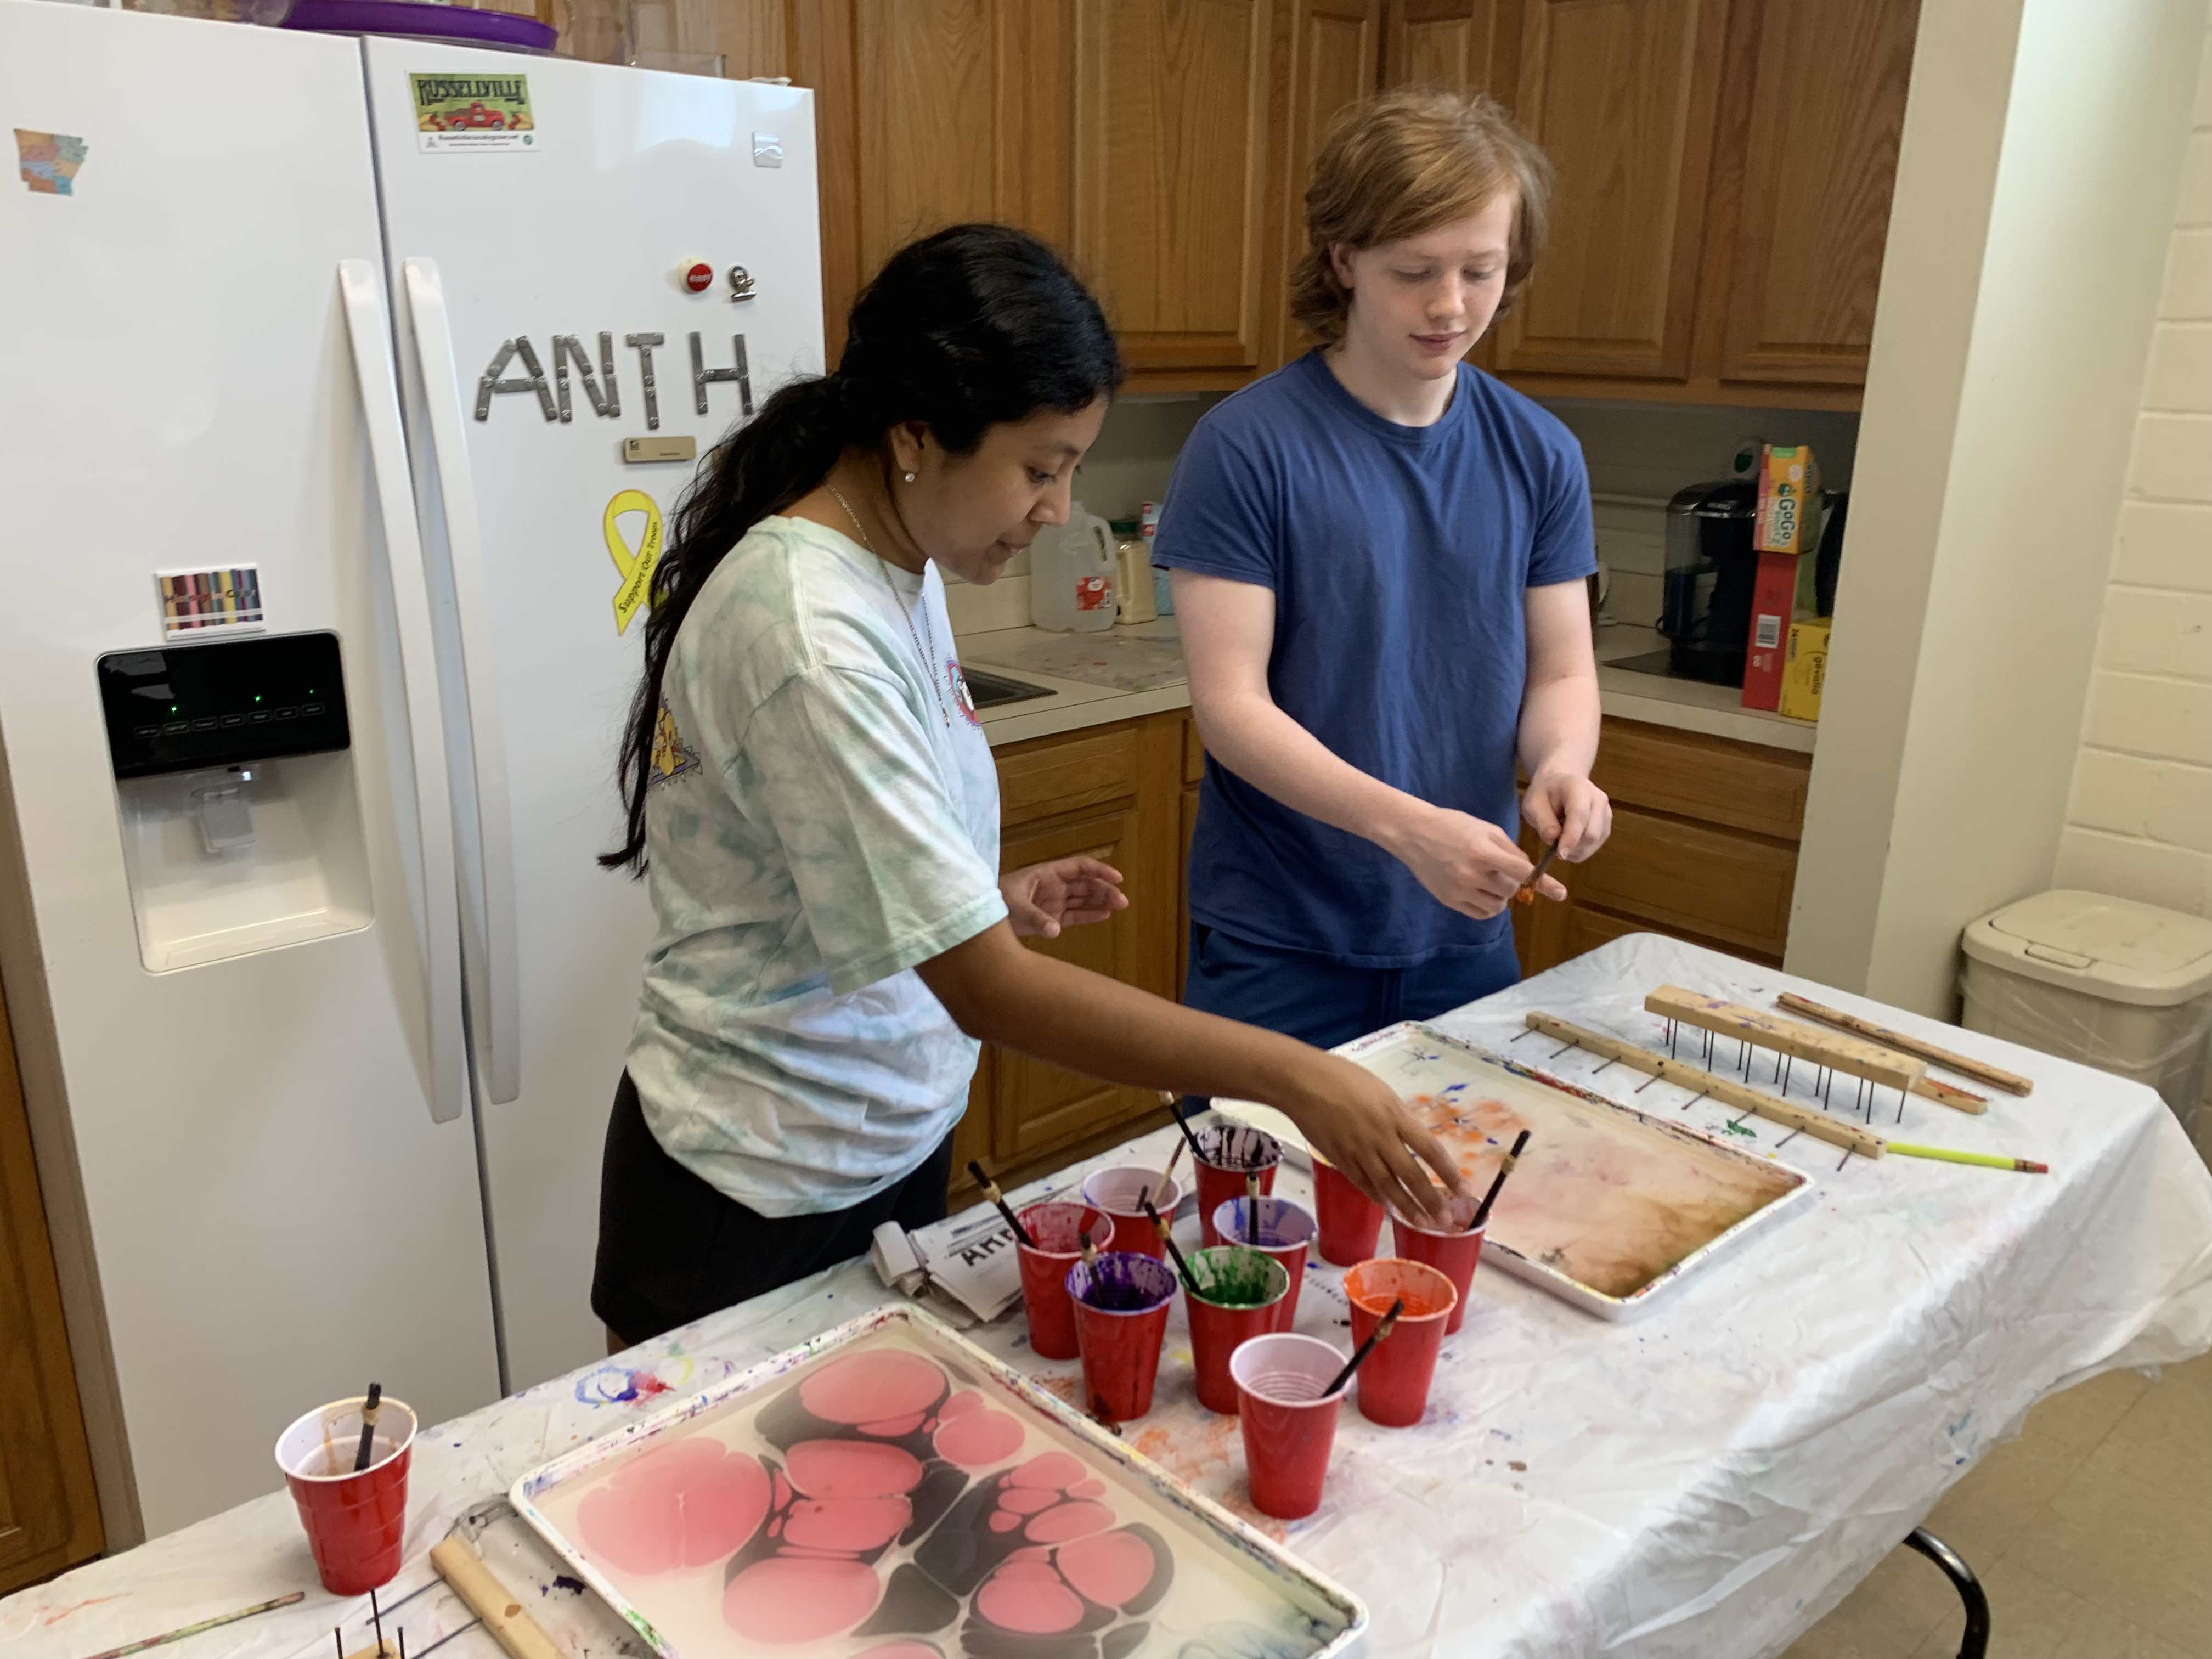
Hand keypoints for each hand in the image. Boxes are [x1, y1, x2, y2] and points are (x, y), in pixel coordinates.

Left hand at [1000, 857, 1127, 939]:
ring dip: (1101, 901)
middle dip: (1105, 889)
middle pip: (1085, 884)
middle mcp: (1054, 886)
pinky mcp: (1050, 917)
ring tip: (1119, 907)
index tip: (1117, 878)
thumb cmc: (995, 901)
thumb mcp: (1013, 905)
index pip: (1079, 867)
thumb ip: (1035, 918)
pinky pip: (1074, 915)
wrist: (980, 916)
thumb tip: (1055, 931)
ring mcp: (1053, 902)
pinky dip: (1089, 915)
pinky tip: (1105, 916)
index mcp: (1047, 874)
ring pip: (1083, 899)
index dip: (1099, 870)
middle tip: (1122, 901)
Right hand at [1280, 1055, 1465, 1218]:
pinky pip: (1363, 1184)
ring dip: (1407, 1208)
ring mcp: (1359, 1151)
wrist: (1301, 1082)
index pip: (1430, 1150)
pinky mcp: (1339, 1159)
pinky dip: (1378, 1198)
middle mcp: (1380, 1137)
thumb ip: (1399, 1117)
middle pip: (1411, 1175)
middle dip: (1431, 1200)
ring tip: (1423, 1223)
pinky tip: (1389, 1208)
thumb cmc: (1342, 1077)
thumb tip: (1413, 1140)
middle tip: (1446, 1221)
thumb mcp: (1382, 1091)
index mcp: (1395, 1115)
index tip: (1464, 1191)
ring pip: (1388, 1186)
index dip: (1449, 1174)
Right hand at [1386, 804, 1540, 918]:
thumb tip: (1527, 869)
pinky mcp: (1449, 900)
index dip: (1543, 882)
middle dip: (1513, 881)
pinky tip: (1481, 891)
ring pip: (1497, 906)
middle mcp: (1471, 874)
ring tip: (1489, 880)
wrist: (1413, 833)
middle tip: (1499, 869)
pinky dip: (1488, 906)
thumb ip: (1510, 849)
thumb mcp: (1485, 828)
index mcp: (1482, 852)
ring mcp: (1459, 890)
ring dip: (1501, 896)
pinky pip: (1481, 913)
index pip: (1522, 871)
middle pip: (1510, 890)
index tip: (1561, 893)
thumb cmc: (1452, 825)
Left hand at [1521, 769, 1611, 865]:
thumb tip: (1552, 840)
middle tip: (1553, 844)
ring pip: (1594, 842)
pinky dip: (1579, 850)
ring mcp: (1605, 813)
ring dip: (1575, 849)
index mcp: (1579, 788)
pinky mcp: (1606, 825)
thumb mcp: (1533, 804)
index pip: (1580, 815)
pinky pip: (1594, 846)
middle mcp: (1598, 799)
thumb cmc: (1545, 794)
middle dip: (1571, 846)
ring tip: (1560, 837)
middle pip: (1591, 833)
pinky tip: (1569, 839)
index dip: (1571, 837)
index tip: (1560, 854)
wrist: (1560, 785)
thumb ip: (1542, 821)